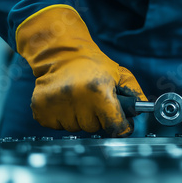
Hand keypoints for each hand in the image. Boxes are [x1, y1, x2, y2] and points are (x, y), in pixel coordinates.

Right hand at [17, 5, 145, 136]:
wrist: (61, 53)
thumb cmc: (94, 64)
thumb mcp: (120, 74)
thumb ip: (135, 95)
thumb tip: (140, 114)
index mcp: (99, 92)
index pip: (115, 127)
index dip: (120, 126)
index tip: (121, 124)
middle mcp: (77, 101)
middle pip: (95, 128)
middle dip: (98, 117)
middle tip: (93, 99)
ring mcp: (57, 107)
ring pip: (76, 128)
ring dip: (79, 117)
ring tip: (77, 98)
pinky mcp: (41, 111)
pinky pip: (58, 127)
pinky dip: (62, 118)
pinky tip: (64, 101)